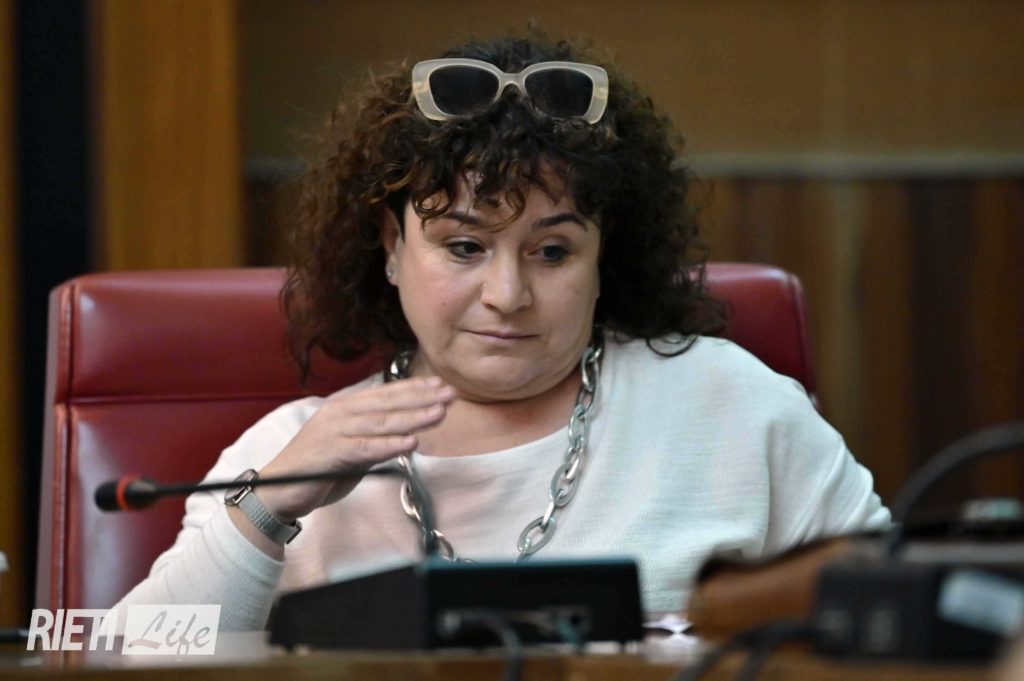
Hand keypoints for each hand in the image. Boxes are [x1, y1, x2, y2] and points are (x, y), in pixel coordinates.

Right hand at [255, 376, 454, 521]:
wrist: (277, 490)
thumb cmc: (316, 469)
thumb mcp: (352, 449)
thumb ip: (375, 438)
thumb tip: (406, 434)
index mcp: (344, 408)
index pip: (385, 394)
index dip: (413, 388)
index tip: (439, 384)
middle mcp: (340, 413)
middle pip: (388, 403)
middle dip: (421, 398)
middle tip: (450, 393)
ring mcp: (335, 432)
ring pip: (381, 422)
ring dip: (413, 418)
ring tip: (439, 414)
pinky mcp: (331, 453)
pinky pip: (366, 448)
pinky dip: (390, 445)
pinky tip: (411, 444)